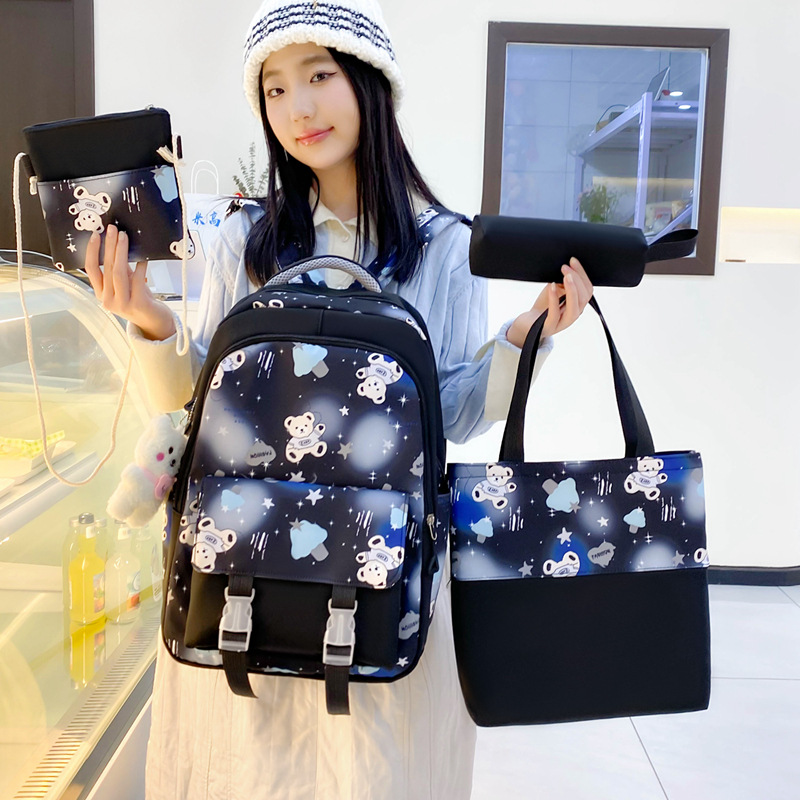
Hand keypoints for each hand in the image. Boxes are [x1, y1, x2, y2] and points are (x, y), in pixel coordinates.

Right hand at [84, 224, 175, 340]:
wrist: (155, 323)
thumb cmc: (140, 300)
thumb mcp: (126, 284)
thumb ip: (120, 269)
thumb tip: (117, 245)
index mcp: (101, 294)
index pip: (91, 269)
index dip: (91, 251)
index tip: (95, 235)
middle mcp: (108, 300)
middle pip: (106, 268)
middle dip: (109, 246)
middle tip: (112, 229)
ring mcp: (122, 303)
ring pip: (118, 273)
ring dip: (121, 252)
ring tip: (124, 237)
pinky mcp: (137, 304)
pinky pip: (137, 280)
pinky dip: (140, 266)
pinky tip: (143, 257)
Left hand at [506, 257, 593, 347]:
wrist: (528, 323)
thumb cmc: (543, 306)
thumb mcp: (556, 290)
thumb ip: (563, 282)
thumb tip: (568, 266)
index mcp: (578, 305)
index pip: (587, 290)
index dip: (582, 274)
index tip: (573, 260)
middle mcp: (574, 315)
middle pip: (583, 298)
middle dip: (577, 279)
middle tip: (566, 267)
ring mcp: (562, 323)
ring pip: (574, 309)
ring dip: (571, 290)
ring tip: (565, 276)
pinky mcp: (549, 327)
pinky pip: (554, 314)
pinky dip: (554, 299)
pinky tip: (552, 286)